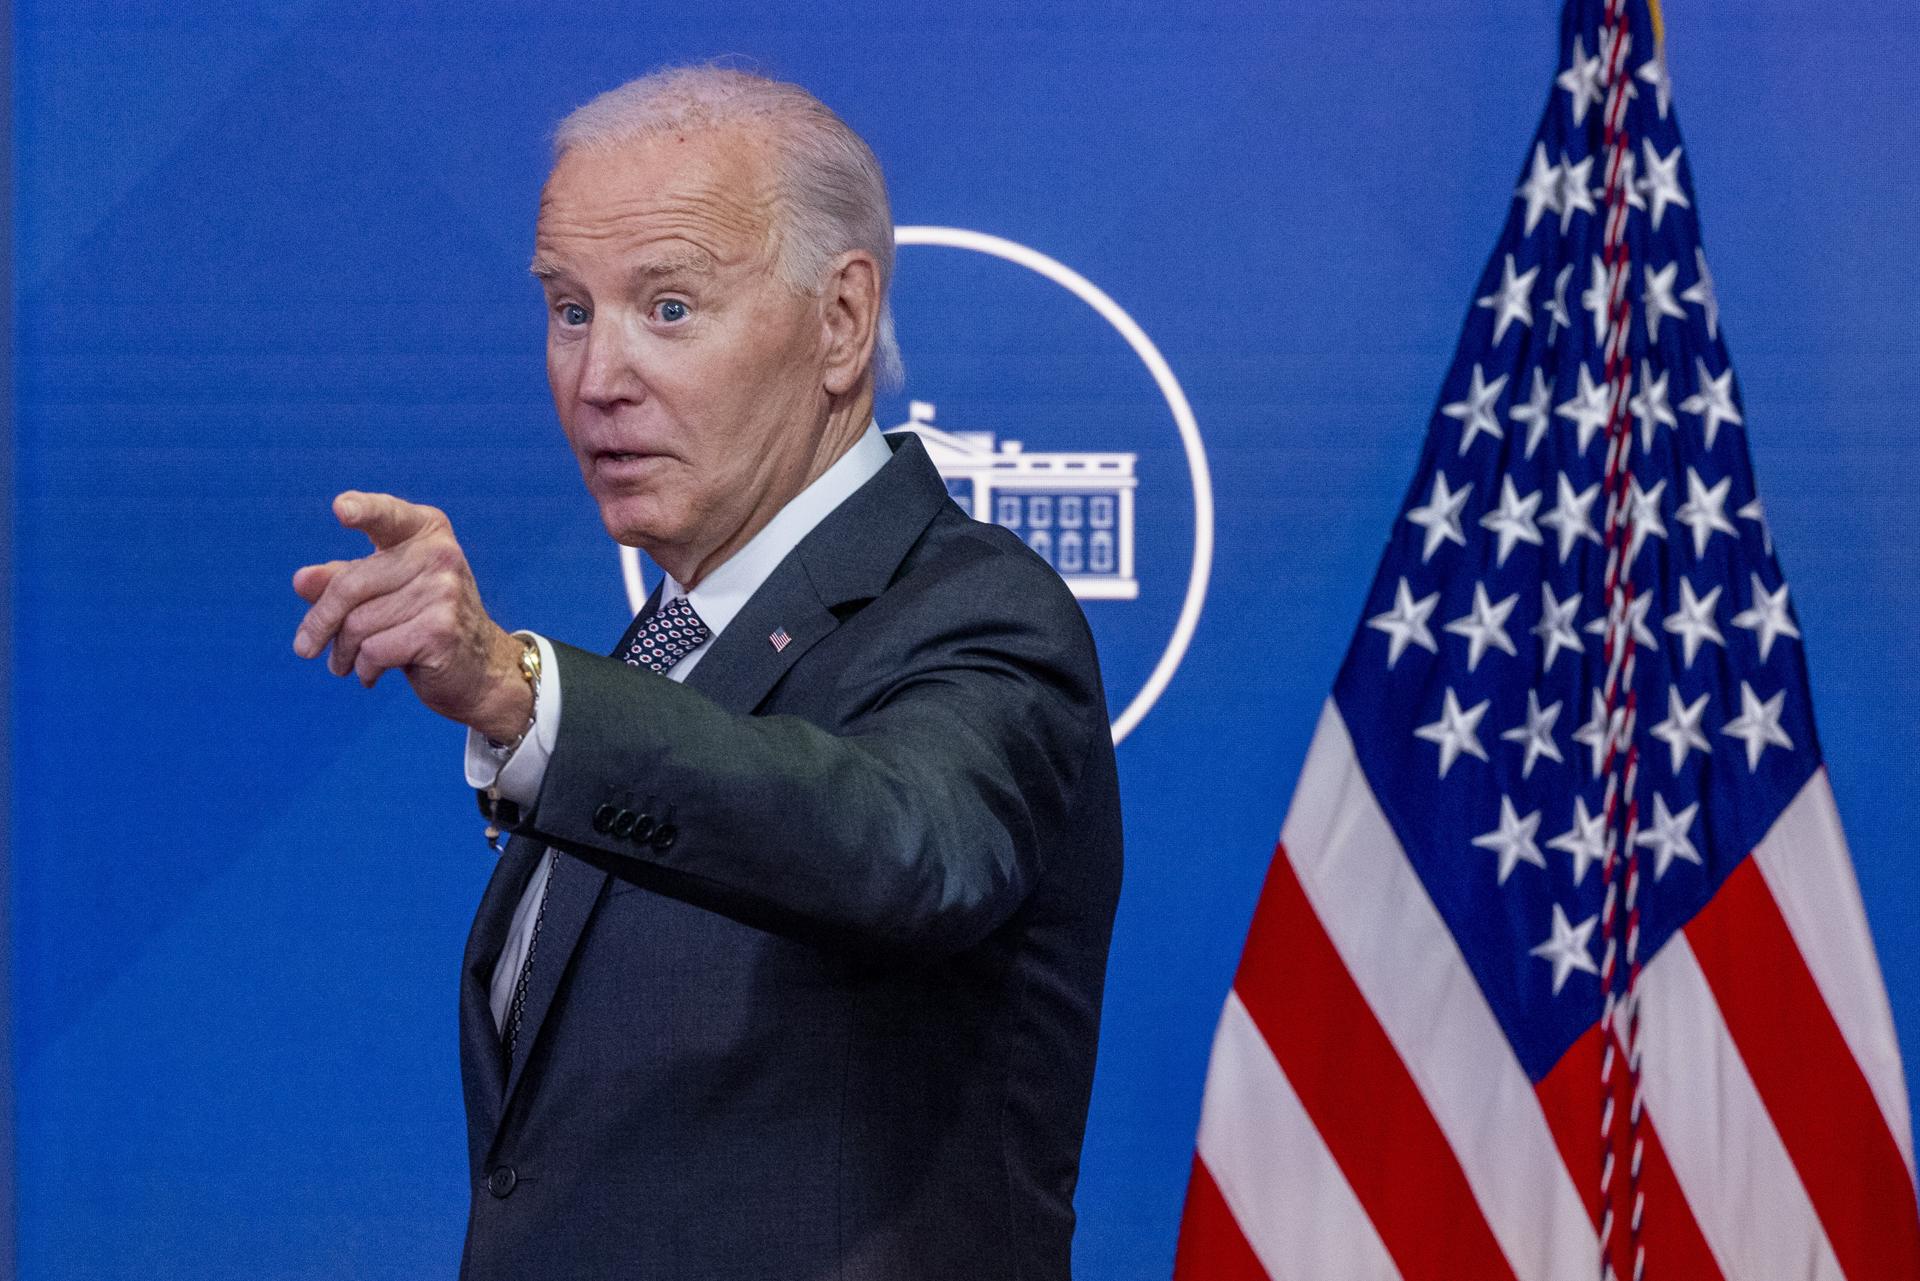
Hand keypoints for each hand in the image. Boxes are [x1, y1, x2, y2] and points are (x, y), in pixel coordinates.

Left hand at [292, 492, 532, 740]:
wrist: (481, 669)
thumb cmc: (424, 622)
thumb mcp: (383, 593)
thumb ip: (342, 580)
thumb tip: (302, 580)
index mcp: (425, 531)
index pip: (387, 516)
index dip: (364, 510)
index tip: (341, 509)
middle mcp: (439, 555)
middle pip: (350, 585)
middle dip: (320, 622)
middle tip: (304, 648)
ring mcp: (444, 592)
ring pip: (357, 624)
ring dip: (342, 652)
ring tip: (346, 663)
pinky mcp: (440, 630)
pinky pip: (373, 650)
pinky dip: (364, 668)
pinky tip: (372, 673)